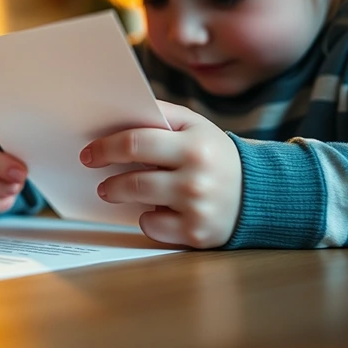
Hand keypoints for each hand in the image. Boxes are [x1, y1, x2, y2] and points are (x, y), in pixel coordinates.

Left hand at [81, 101, 242, 247]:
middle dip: (109, 180)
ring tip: (113, 191)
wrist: (258, 192)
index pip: (135, 143)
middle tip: (99, 179)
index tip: (89, 153)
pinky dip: (148, 219)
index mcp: (194, 145)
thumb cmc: (215, 154)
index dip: (106, 148)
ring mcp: (197, 208)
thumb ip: (161, 114)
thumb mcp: (195, 125)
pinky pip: (153, 227)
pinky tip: (157, 209)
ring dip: (120, 195)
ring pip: (140, 203)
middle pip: (133, 180)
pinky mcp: (196, 233)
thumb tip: (119, 113)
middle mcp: (197, 177)